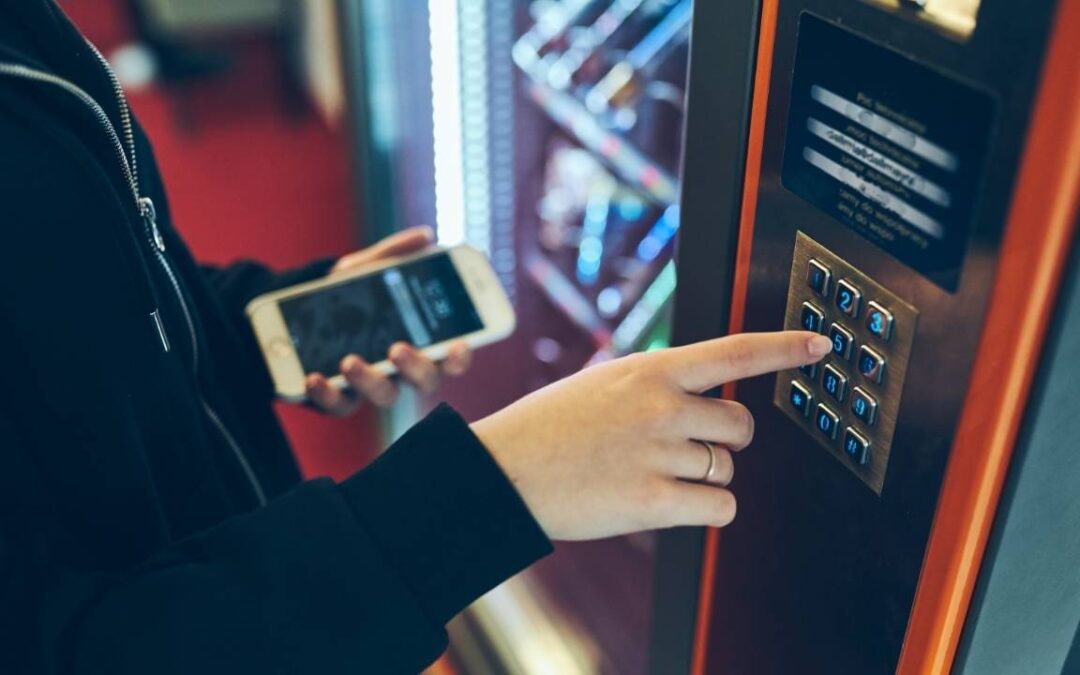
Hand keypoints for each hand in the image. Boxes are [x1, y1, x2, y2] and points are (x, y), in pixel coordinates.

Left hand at [305, 226, 472, 415]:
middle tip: (398, 348)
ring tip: (349, 360)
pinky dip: (327, 394)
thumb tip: (425, 236)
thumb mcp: (367, 270)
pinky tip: (313, 377)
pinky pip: (340, 405)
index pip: (451, 354)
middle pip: (425, 380)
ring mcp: (373, 385)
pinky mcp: (340, 397)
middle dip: (416, 368)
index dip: (461, 355)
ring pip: (385, 396)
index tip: (459, 346)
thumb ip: (394, 254)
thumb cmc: (348, 295)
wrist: (296, 315)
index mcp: (421, 339)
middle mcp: (403, 368)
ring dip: (370, 381)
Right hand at [470, 331, 832, 540]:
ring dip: (703, 477)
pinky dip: (705, 511)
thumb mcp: (600, 381)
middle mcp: (662, 405)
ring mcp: (659, 453)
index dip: (784, 348)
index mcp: (650, 369)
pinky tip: (667, 503)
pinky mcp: (653, 501)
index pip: (735, 352)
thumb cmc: (547, 427)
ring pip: (726, 469)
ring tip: (653, 474)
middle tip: (683, 448)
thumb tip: (693, 387)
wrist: (503, 471)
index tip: (819, 348)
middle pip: (741, 426)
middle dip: (724, 440)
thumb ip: (652, 381)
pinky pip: (720, 508)